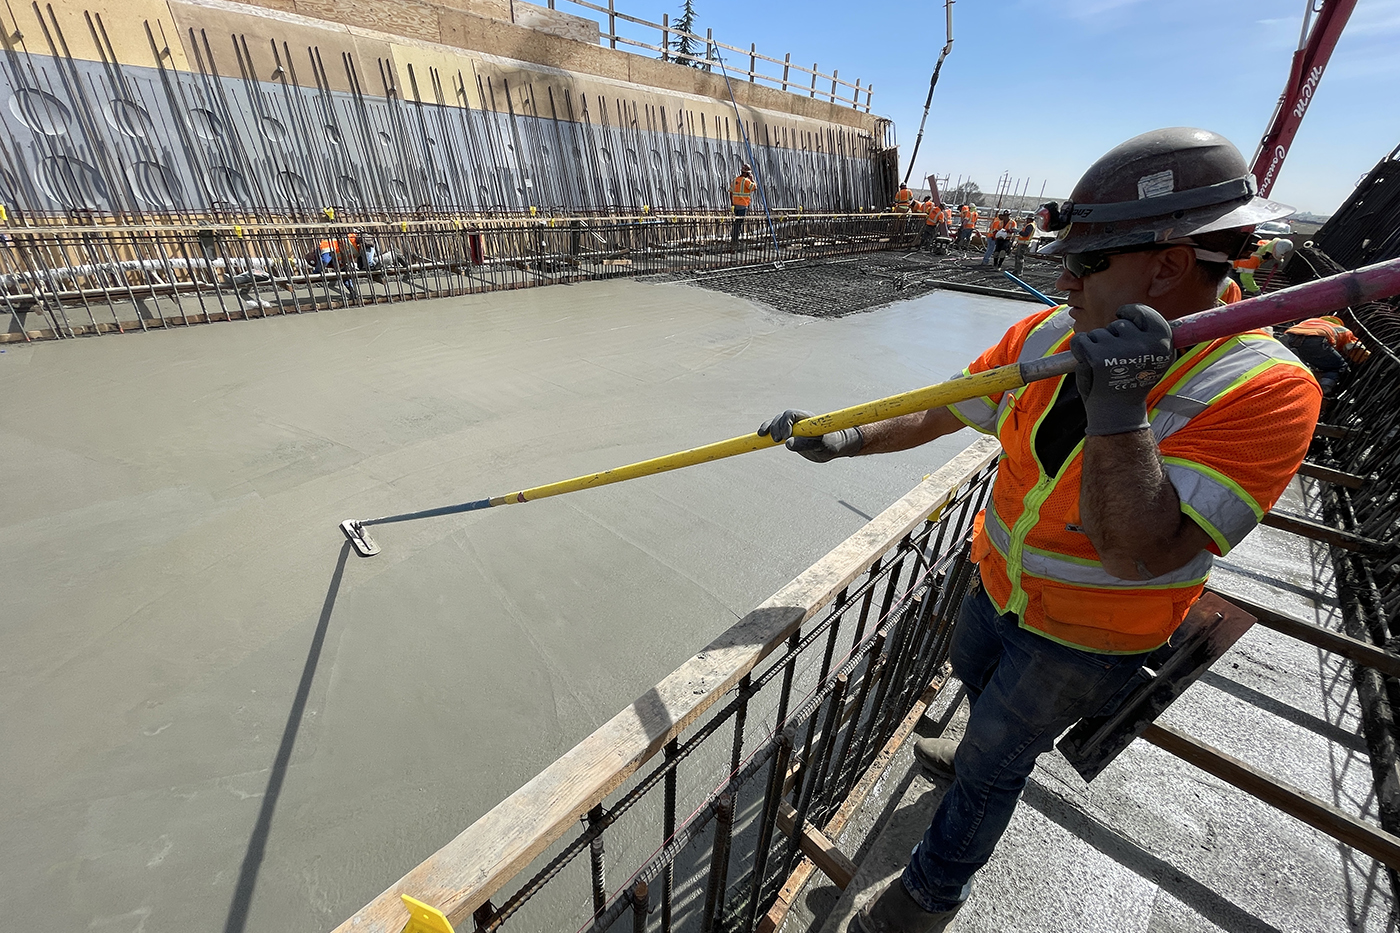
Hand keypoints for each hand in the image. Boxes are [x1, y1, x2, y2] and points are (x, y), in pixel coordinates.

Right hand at [758, 409, 863, 462]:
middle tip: (777, 440)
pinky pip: (774, 429)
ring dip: (770, 429)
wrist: (833, 447)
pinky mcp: (787, 433)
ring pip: (776, 422)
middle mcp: (798, 420)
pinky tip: (761, 435)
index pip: (792, 414)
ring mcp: (792, 426)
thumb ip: (806, 444)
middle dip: (776, 427)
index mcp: (807, 418)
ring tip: (772, 440)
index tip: (785, 436)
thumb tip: (787, 444)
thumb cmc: (830, 444)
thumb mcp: (821, 445)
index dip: (785, 423)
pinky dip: (767, 431)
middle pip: (781, 417)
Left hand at [1070, 304, 1173, 435]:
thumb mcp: (1153, 359)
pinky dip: (1080, 350)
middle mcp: (1143, 344)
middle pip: (1119, 323)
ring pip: (1098, 333)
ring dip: (1097, 346)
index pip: (1144, 312)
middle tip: (1117, 361)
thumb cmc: (1132, 382)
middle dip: (1113, 337)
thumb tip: (1144, 315)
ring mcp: (1118, 349)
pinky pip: (1080, 340)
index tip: (1124, 315)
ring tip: (1106, 368)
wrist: (1117, 412)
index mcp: (1161, 342)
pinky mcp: (1096, 356)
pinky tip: (1090, 366)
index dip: (1131, 312)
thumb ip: (1151, 337)